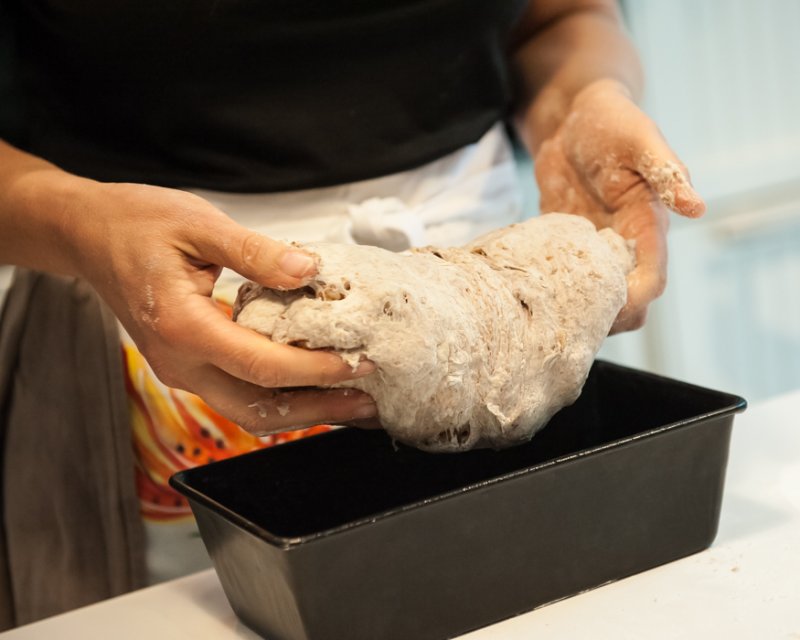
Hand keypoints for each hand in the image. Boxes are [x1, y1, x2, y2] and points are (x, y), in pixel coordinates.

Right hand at [68, 180, 377, 432]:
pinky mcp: (188, 366)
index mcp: (182, 326)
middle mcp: (179, 361)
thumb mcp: (198, 223)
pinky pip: (239, 394)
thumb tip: (309, 270)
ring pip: (248, 411)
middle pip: (257, 408)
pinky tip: (313, 386)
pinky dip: (280, 397)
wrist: (87, 236)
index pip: (260, 365)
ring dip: (302, 411)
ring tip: (352, 403)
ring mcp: (181, 370)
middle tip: (368, 400)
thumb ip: (255, 251)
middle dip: (318, 408)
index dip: (314, 369)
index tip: (359, 362)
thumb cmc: (136, 224)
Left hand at [533, 79, 704, 331]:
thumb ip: (665, 172)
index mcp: (648, 224)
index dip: (634, 302)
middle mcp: (624, 242)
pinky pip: (563, 277)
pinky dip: (551, 290)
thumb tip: (696, 207)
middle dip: (606, 319)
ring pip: (595, 295)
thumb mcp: (639, 140)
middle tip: (568, 325)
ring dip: (576, 309)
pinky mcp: (567, 243)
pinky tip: (527, 293)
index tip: (608, 313)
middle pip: (625, 300)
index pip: (651, 279)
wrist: (575, 117)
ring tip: (543, 315)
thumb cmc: (612, 121)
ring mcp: (594, 246)